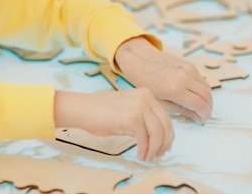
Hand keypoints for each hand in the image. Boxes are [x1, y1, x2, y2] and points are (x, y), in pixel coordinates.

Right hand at [54, 89, 173, 161]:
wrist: (83, 109)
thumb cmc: (101, 111)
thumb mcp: (128, 108)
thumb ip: (143, 115)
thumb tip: (159, 136)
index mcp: (146, 94)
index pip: (166, 117)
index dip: (168, 135)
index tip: (164, 147)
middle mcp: (146, 98)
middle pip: (166, 126)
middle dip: (164, 144)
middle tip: (159, 155)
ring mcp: (139, 107)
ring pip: (158, 135)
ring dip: (154, 150)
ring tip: (147, 157)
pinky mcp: (132, 119)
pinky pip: (145, 140)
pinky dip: (144, 151)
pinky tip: (140, 155)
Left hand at [114, 37, 212, 123]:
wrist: (140, 59)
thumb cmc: (145, 81)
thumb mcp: (160, 101)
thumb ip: (181, 110)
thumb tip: (197, 118)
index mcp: (175, 89)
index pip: (200, 105)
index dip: (204, 115)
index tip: (202, 120)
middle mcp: (184, 77)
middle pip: (207, 96)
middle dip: (208, 108)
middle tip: (203, 115)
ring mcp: (188, 69)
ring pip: (207, 87)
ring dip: (207, 99)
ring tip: (200, 106)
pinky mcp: (189, 64)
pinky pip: (201, 79)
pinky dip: (202, 89)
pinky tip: (195, 95)